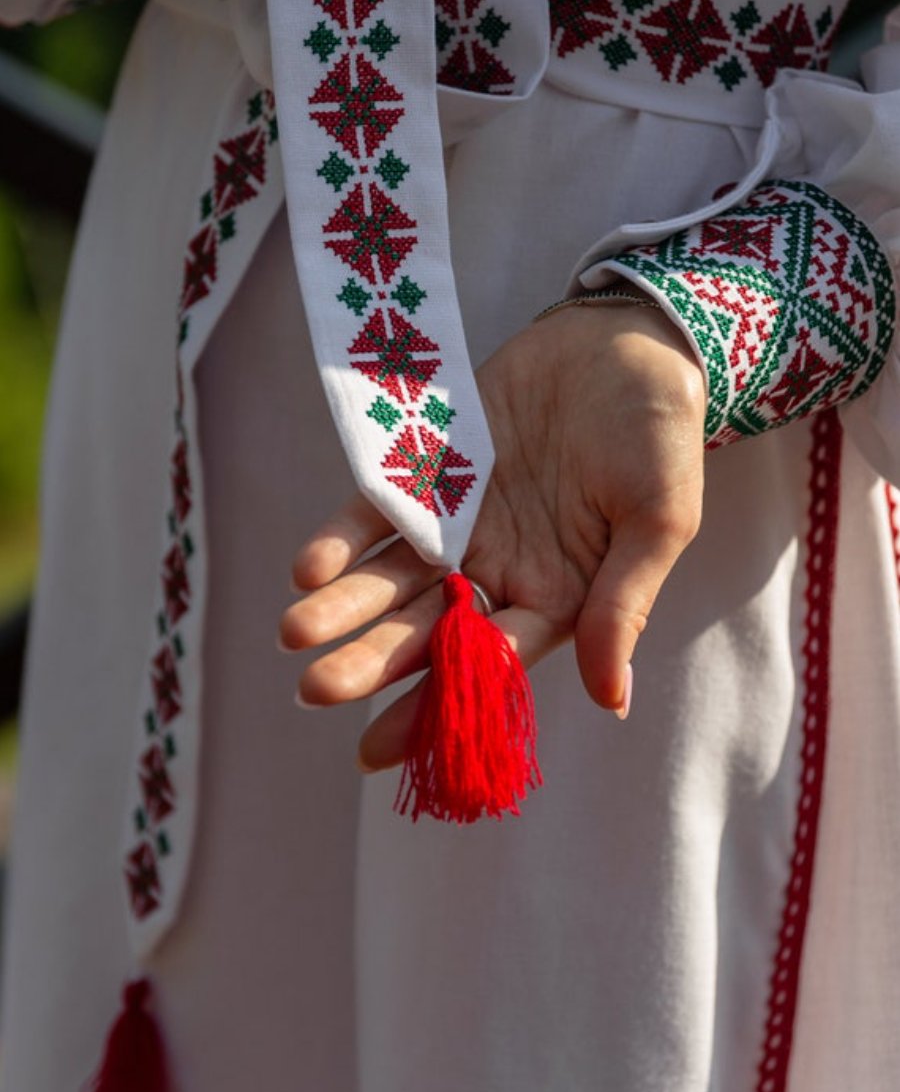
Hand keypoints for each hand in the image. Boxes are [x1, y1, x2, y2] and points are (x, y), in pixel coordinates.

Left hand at [279, 303, 706, 769]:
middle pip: (427, 630)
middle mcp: (497, 572)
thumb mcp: (658, 521)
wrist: (623, 343)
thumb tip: (611, 700)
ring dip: (343, 606)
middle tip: (316, 689)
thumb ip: (623, 604)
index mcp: (555, 598)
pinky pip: (380, 510)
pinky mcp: (429, 471)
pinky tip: (309, 566)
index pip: (488, 667)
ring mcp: (458, 524)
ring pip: (391, 578)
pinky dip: (345, 537)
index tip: (374, 749)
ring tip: (293, 632)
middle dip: (372, 660)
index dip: (434, 708)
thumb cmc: (659, 436)